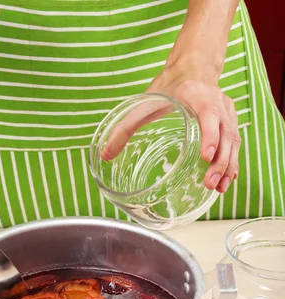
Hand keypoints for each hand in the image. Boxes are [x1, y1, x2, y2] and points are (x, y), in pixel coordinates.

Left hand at [102, 66, 240, 193]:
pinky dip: (232, 162)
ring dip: (227, 166)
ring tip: (218, 189)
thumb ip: (125, 127)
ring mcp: (227, 113)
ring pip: (233, 141)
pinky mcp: (230, 122)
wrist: (194, 66)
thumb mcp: (145, 102)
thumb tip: (105, 154)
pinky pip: (235, 143)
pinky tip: (227, 180)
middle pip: (225, 134)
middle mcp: (218, 104)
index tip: (206, 156)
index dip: (210, 136)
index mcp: (198, 95)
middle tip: (209, 183)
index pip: (209, 116)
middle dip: (220, 161)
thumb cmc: (170, 85)